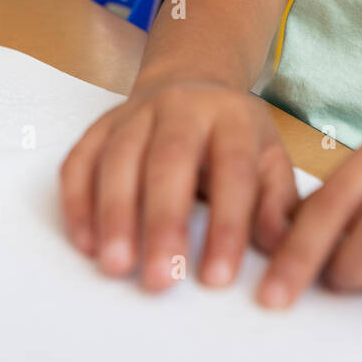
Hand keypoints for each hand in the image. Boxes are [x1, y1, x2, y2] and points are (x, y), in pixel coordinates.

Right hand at [59, 79, 297, 291]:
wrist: (191, 81)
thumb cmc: (234, 137)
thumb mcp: (269, 159)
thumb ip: (276, 203)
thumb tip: (283, 249)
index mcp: (232, 117)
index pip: (232, 170)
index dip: (225, 225)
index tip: (217, 279)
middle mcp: (181, 108)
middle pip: (169, 161)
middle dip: (163, 222)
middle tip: (160, 279)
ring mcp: (135, 114)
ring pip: (119, 159)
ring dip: (115, 215)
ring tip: (116, 267)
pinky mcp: (99, 127)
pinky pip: (80, 161)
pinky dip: (78, 202)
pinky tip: (85, 244)